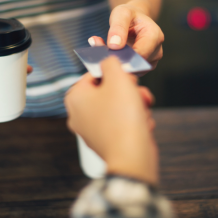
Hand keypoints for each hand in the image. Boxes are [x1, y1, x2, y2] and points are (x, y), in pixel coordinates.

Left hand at [64, 56, 157, 184]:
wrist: (132, 157)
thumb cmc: (122, 118)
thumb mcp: (117, 78)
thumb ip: (110, 62)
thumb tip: (107, 60)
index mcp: (75, 97)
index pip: (94, 74)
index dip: (114, 73)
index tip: (127, 77)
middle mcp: (78, 114)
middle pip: (107, 91)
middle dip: (128, 91)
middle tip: (138, 93)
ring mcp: (91, 130)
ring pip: (117, 107)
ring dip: (134, 105)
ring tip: (143, 109)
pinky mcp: (105, 142)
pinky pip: (121, 124)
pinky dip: (133, 121)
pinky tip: (141, 124)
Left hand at [89, 4, 163, 68]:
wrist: (134, 20)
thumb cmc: (130, 15)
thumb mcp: (122, 13)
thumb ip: (118, 27)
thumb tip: (114, 46)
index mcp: (155, 35)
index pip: (141, 54)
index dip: (124, 57)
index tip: (108, 55)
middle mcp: (156, 51)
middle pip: (137, 64)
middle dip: (118, 60)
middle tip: (100, 53)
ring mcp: (150, 61)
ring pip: (132, 70)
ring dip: (117, 64)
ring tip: (103, 51)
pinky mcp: (142, 67)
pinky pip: (130, 71)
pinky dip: (118, 66)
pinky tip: (109, 56)